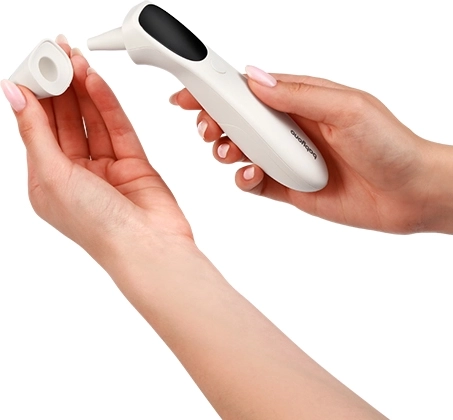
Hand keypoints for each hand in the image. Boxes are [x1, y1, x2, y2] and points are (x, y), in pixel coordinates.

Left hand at [2, 38, 192, 264]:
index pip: (37, 129)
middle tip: (58, 54)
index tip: (34, 66)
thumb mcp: (52, 177)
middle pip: (65, 121)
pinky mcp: (133, 163)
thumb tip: (14, 96)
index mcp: (48, 182)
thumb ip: (35, 132)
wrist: (148, 247)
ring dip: (83, 91)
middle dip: (60, 87)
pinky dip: (107, 104)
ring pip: (91, 120)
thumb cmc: (98, 227)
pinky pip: (117, 128)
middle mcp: (76, 174)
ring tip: (77, 61)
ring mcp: (106, 168)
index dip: (34, 97)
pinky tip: (96, 83)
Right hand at [171, 66, 452, 233]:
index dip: (216, 90)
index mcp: (300, 100)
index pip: (249, 91)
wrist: (408, 193)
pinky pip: (253, 182)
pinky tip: (252, 176)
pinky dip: (244, 179)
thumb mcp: (346, 108)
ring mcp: (286, 159)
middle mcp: (289, 128)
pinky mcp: (287, 188)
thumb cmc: (389, 144)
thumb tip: (255, 79)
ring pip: (240, 151)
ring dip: (226, 151)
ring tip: (232, 153)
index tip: (189, 92)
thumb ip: (297, 95)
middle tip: (209, 128)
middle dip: (214, 122)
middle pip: (237, 121)